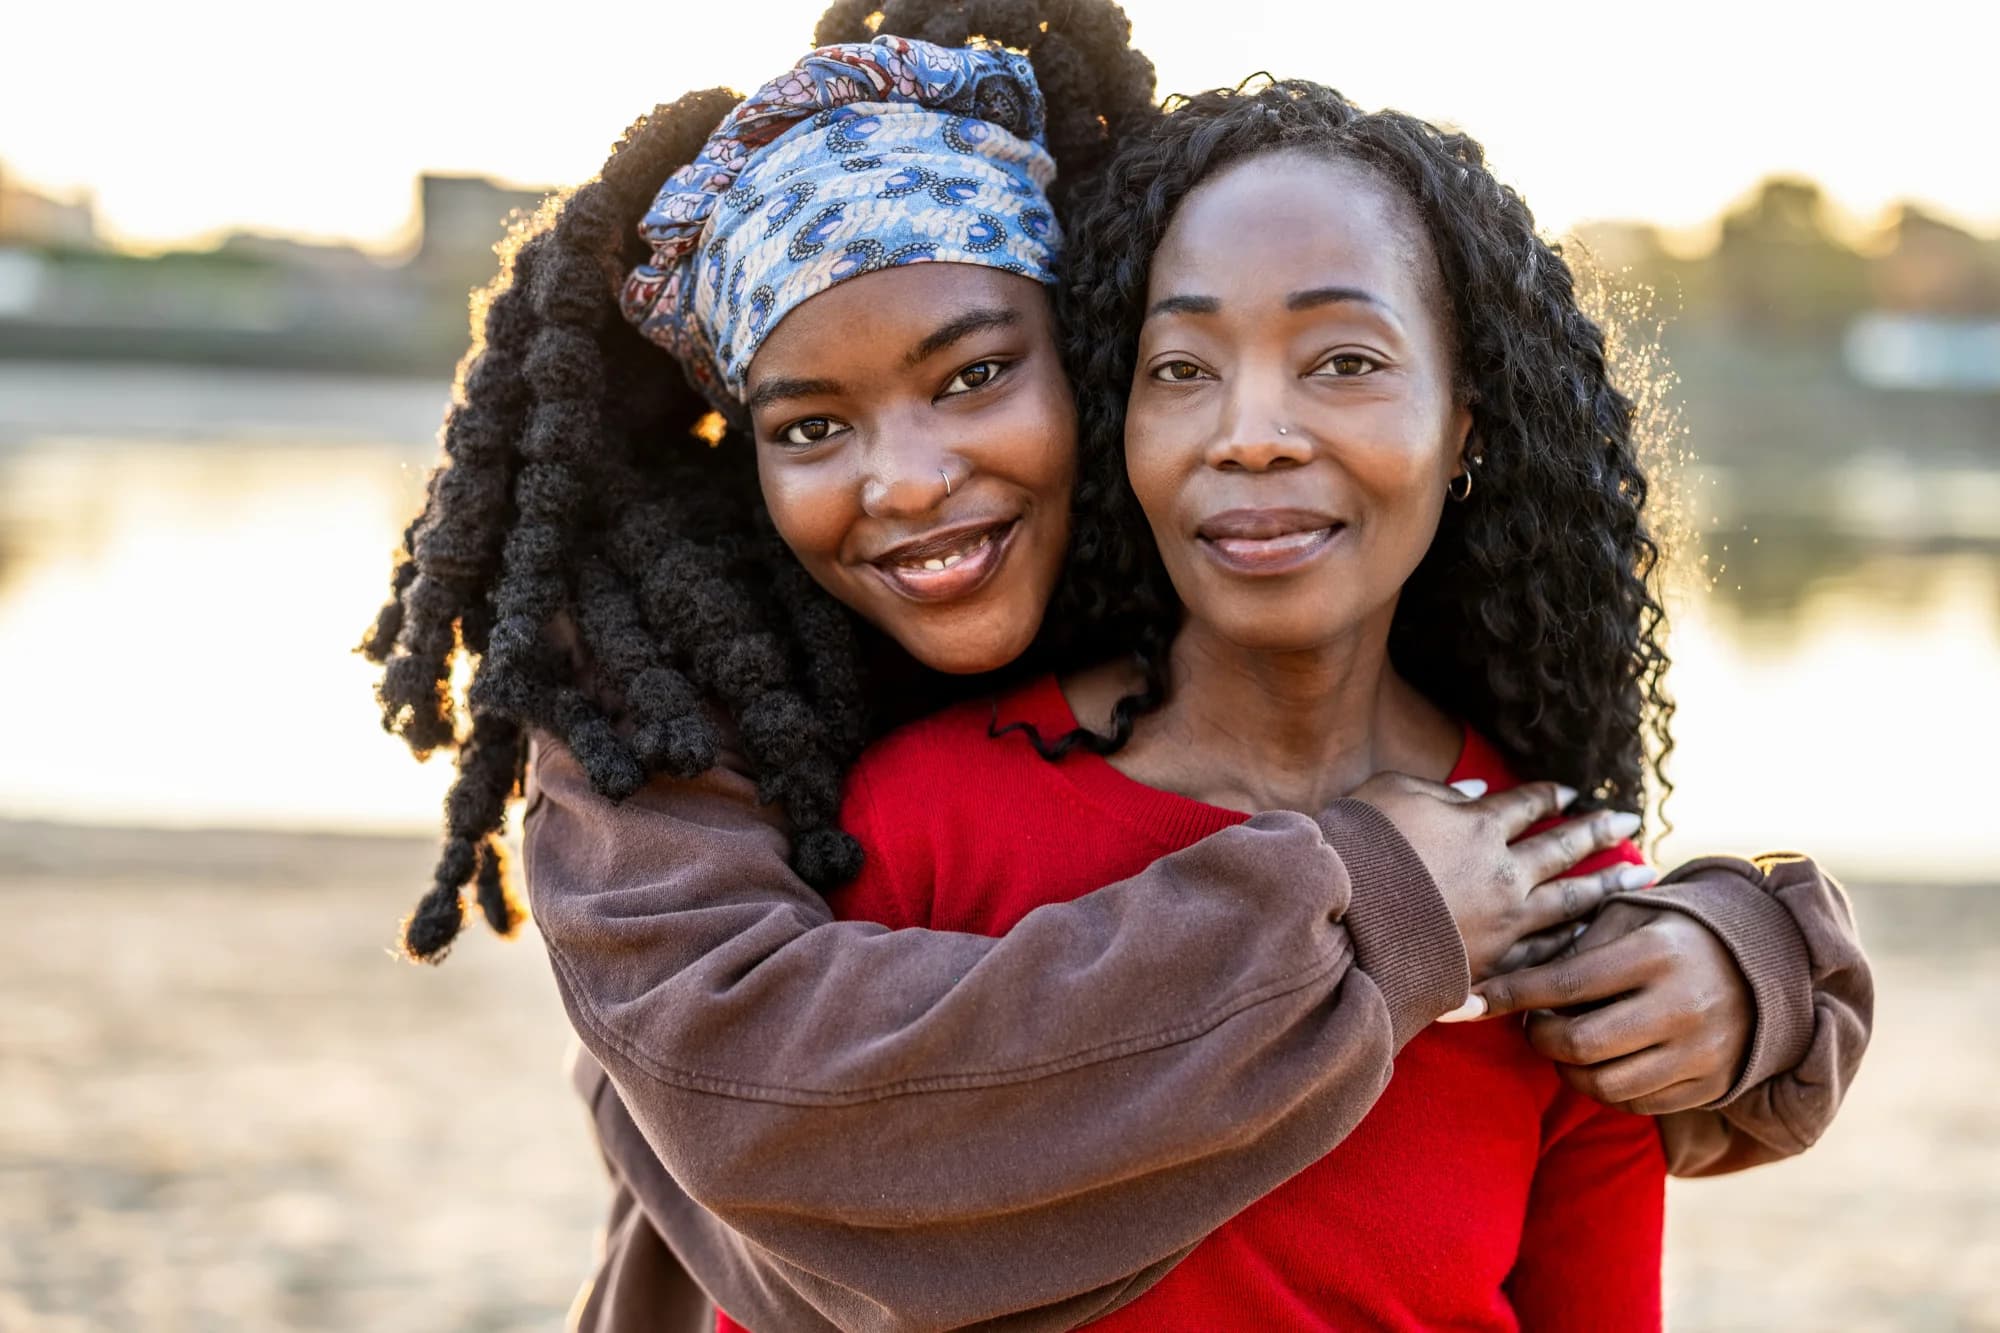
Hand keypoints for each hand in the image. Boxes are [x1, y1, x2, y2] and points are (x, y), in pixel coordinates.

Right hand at [1349, 773, 1645, 981]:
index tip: (1573, 793)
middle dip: (1600, 833)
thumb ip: (1439, 789)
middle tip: (1631, 823)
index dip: (1551, 796)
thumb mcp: (1390, 793)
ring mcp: (1502, 922)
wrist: (1339, 924)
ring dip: (1608, 887)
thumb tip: (1479, 787)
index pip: (1528, 804)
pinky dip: (1573, 940)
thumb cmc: (1355, 849)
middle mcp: (1503, 873)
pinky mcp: (1492, 962)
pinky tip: (1593, 934)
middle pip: (1564, 848)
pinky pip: (1546, 951)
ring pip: (1570, 902)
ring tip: (1641, 877)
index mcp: (1479, 826)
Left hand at [1471, 901, 1753, 1114]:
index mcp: (1658, 953)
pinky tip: (1595, 1061)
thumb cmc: (1673, 930)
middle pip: (1578, 1043)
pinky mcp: (1708, 1084)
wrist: (1765, 963)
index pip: (1565, 983)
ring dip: (1565, 1068)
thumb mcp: (1631, 915)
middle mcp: (1683, 1006)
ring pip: (1602, 1083)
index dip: (1510, 994)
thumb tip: (1509, 976)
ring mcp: (1700, 1052)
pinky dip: (1601, 1087)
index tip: (1468, 1002)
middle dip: (1536, 1036)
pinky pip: (1634, 1103)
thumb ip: (1575, 940)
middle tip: (1530, 1022)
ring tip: (1560, 1041)